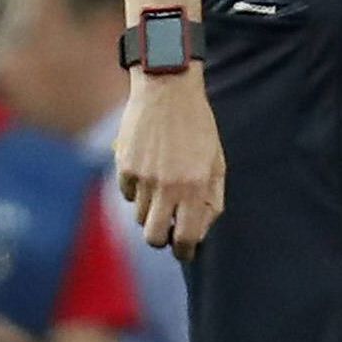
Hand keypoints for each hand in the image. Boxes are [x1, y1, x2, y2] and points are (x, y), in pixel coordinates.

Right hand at [115, 70, 224, 252]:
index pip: (186, 237)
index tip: (184, 252)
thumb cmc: (197, 126)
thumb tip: (201, 232)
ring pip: (140, 216)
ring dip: (151, 211)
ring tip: (162, 187)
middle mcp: (167, 186)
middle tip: (168, 229)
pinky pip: (128, 194)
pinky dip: (137, 190)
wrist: (167, 89)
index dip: (185, 251)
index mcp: (195, 186)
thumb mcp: (216, 161)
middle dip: (162, 239)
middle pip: (154, 237)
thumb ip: (211, 199)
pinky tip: (148, 170)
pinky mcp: (125, 166)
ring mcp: (143, 177)